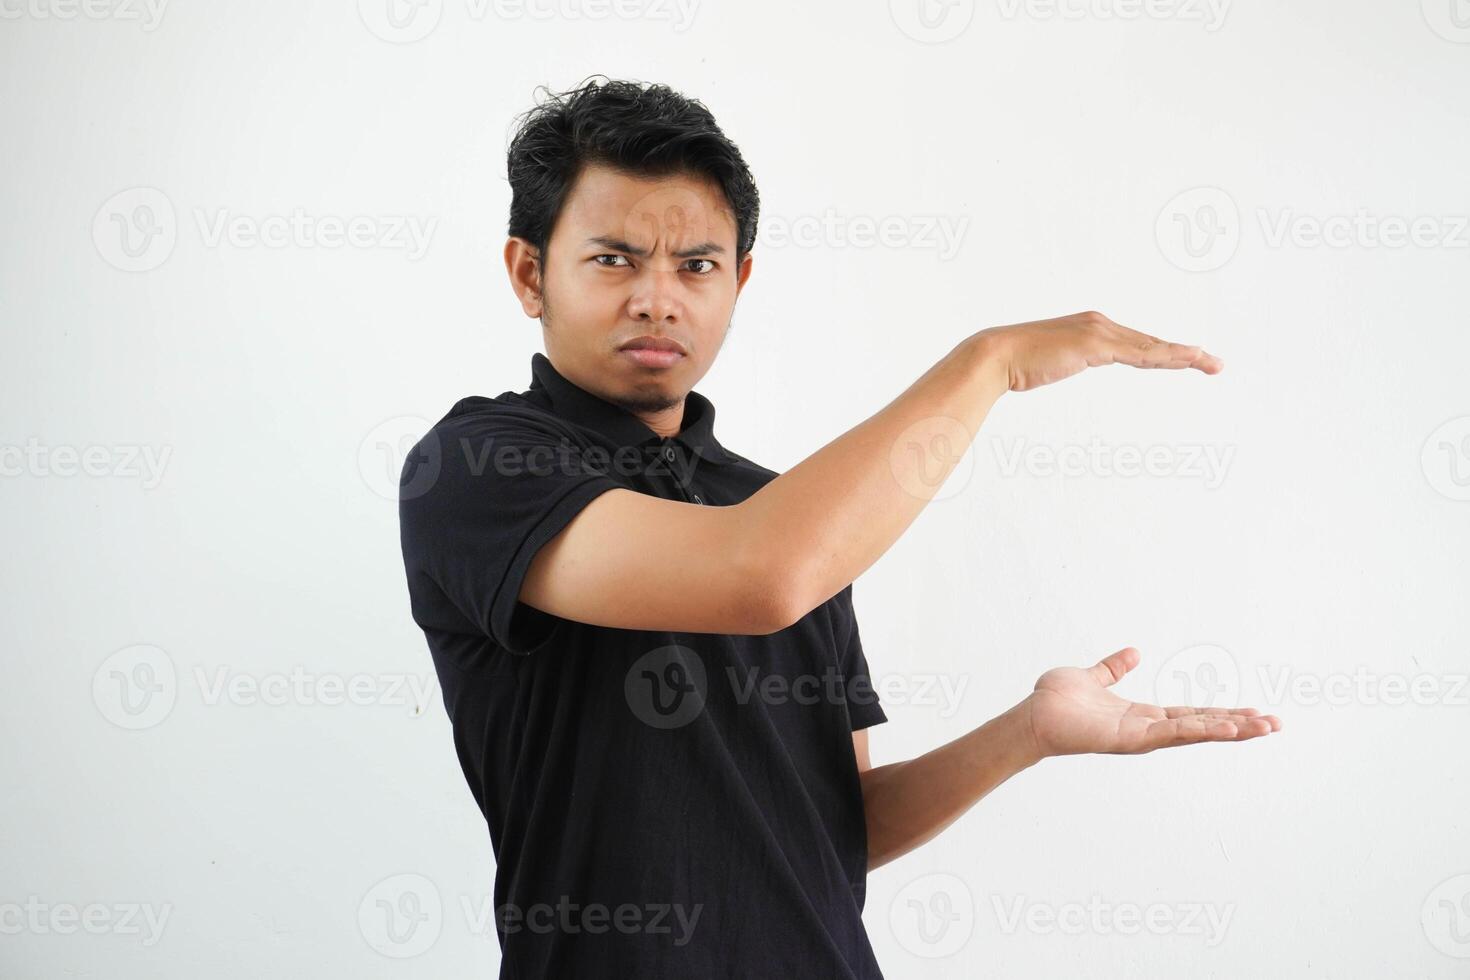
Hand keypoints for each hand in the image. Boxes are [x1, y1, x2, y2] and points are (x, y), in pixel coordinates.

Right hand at [973, 311, 1223, 391]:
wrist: (995, 357)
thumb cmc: (1015, 364)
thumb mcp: (1046, 364)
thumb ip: (1059, 361)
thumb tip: (1055, 367)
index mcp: (1090, 328)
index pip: (1136, 344)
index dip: (1163, 352)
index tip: (1186, 360)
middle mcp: (1099, 323)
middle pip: (1150, 343)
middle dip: (1184, 354)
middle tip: (1215, 363)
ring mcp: (1099, 332)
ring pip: (1151, 347)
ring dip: (1184, 356)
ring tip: (1212, 363)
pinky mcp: (1096, 343)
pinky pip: (1140, 353)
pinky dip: (1166, 356)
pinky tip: (1188, 360)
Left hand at [1018, 647, 1280, 758]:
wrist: (1032, 716)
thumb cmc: (1057, 701)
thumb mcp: (1093, 678)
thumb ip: (1113, 668)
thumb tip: (1133, 653)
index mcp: (1143, 715)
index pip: (1193, 715)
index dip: (1223, 713)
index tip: (1255, 712)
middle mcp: (1147, 729)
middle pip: (1203, 727)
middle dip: (1240, 726)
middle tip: (1277, 724)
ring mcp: (1141, 737)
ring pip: (1195, 733)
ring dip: (1229, 730)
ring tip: (1263, 727)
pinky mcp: (1129, 740)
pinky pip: (1170, 733)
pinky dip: (1197, 730)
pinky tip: (1224, 728)